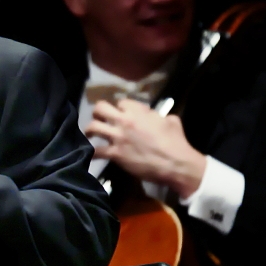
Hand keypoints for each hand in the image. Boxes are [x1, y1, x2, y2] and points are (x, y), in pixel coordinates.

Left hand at [85, 99, 206, 198]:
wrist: (175, 163)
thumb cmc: (176, 142)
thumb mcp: (171, 121)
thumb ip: (158, 116)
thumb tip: (156, 117)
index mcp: (138, 111)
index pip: (121, 102)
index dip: (121, 108)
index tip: (122, 113)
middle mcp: (124, 121)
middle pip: (101, 108)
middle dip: (98, 112)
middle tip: (99, 118)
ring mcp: (118, 137)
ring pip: (93, 127)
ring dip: (90, 129)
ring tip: (90, 133)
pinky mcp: (115, 153)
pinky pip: (97, 151)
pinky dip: (92, 153)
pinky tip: (90, 155)